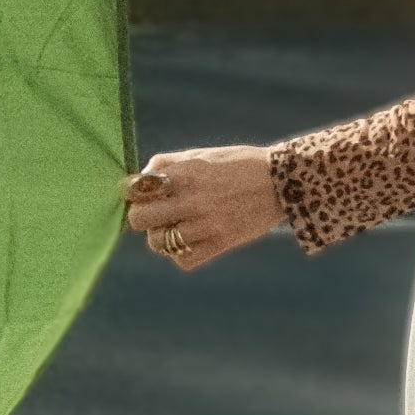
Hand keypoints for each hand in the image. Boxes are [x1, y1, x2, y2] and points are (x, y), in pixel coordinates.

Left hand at [121, 146, 283, 270]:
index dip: (132, 192)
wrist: (281, 182)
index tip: (139, 193)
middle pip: (139, 219)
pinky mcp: (220, 244)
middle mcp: (192, 200)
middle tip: (155, 213)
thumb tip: (140, 178)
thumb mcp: (201, 154)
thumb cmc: (238, 164)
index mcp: (185, 174)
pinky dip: (180, 255)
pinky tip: (188, 242)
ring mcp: (205, 225)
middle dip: (141, 216)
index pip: (135, 189)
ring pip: (157, 243)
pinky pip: (183, 260)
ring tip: (172, 228)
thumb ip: (168, 163)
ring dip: (159, 236)